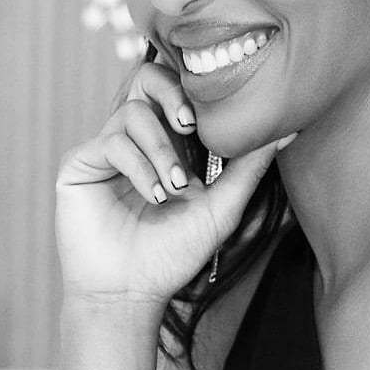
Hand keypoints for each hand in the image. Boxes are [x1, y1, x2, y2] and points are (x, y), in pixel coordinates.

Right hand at [56, 61, 293, 307]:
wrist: (130, 292)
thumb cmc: (174, 253)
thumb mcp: (222, 206)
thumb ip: (249, 166)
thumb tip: (289, 129)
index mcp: (170, 143)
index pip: (179, 90)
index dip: (196, 89)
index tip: (218, 116)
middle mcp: (136, 139)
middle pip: (146, 78)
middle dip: (173, 93)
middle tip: (192, 124)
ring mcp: (107, 149)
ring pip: (133, 112)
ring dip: (161, 148)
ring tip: (176, 188)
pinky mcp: (80, 163)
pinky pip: (111, 142)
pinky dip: (140, 167)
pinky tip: (154, 197)